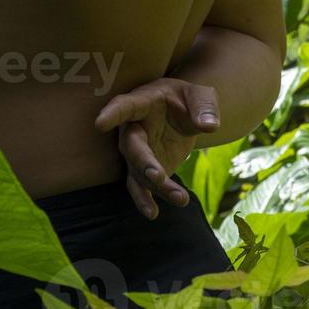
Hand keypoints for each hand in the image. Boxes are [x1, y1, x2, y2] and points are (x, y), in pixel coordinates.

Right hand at [94, 77, 219, 219]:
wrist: (185, 113)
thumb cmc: (188, 98)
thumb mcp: (201, 95)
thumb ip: (205, 107)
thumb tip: (208, 126)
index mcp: (142, 102)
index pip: (125, 106)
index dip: (112, 114)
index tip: (99, 124)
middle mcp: (133, 127)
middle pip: (131, 145)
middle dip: (142, 162)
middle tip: (157, 176)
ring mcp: (137, 151)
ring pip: (137, 171)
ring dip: (155, 186)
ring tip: (180, 198)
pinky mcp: (145, 169)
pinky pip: (141, 186)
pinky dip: (145, 200)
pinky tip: (152, 213)